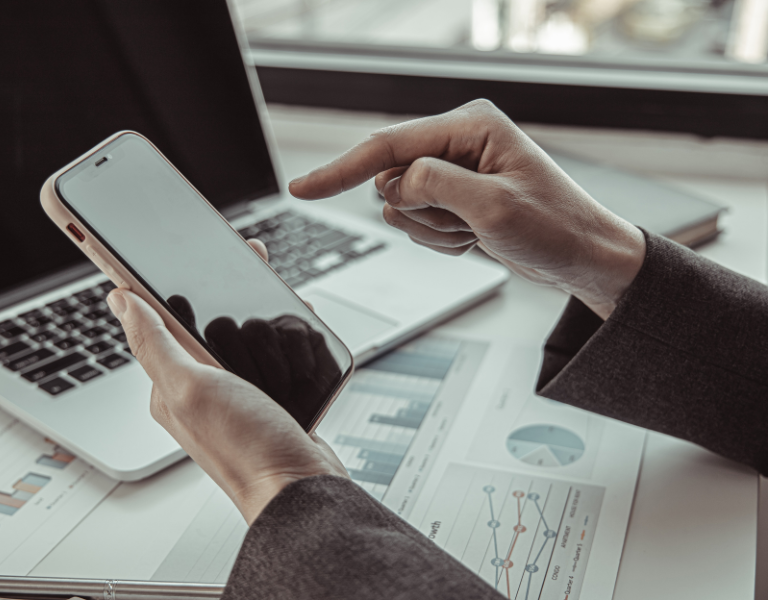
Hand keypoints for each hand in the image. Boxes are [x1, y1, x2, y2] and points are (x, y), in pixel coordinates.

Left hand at [107, 240, 347, 524]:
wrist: (301, 488)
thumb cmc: (246, 448)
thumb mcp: (191, 387)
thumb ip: (154, 342)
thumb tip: (119, 299)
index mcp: (170, 382)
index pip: (166, 317)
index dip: (181, 281)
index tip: (204, 252)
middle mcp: (200, 387)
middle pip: (212, 322)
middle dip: (235, 301)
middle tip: (255, 280)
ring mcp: (236, 394)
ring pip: (248, 336)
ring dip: (267, 324)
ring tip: (283, 323)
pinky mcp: (268, 401)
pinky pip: (274, 358)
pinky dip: (288, 344)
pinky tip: (298, 341)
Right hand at [289, 99, 645, 317]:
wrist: (584, 258)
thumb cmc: (555, 227)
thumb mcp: (494, 207)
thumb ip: (435, 185)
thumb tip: (394, 183)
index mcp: (471, 126)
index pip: (389, 147)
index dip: (341, 170)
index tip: (302, 189)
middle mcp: (459, 143)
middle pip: (393, 180)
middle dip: (421, 213)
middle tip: (466, 224)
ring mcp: (456, 172)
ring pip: (402, 206)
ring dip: (433, 230)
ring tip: (476, 232)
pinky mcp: (455, 198)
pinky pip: (419, 223)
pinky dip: (441, 240)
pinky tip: (476, 238)